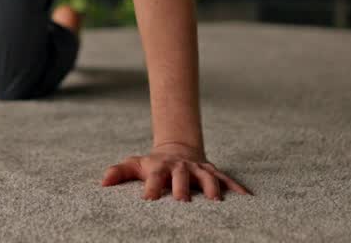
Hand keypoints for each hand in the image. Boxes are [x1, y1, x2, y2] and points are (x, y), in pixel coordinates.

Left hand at [101, 143, 252, 200]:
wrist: (178, 149)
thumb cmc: (153, 164)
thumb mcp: (135, 165)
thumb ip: (119, 172)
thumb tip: (102, 182)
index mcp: (161, 168)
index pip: (154, 178)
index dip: (151, 187)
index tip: (148, 199)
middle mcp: (181, 168)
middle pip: (181, 177)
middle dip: (182, 188)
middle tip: (183, 201)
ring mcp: (198, 170)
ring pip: (207, 177)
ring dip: (212, 188)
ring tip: (217, 202)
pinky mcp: (213, 172)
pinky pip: (227, 179)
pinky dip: (237, 188)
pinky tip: (248, 199)